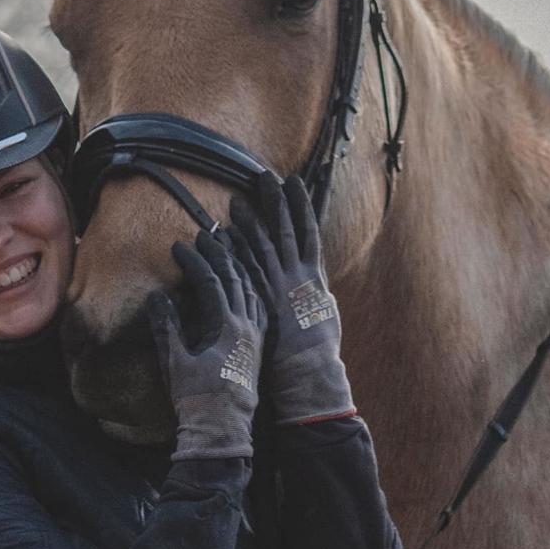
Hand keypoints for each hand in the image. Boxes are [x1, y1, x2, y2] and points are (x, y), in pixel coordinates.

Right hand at [148, 231, 266, 459]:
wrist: (223, 431)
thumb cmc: (197, 399)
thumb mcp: (175, 362)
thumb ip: (167, 327)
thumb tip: (157, 296)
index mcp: (228, 328)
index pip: (212, 282)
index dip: (195, 262)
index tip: (179, 246)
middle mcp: (248, 327)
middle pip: (237, 279)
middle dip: (220, 254)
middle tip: (205, 236)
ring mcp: (257, 336)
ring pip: (253, 289)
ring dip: (239, 266)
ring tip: (228, 248)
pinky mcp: (259, 345)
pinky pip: (259, 305)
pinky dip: (250, 287)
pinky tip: (245, 281)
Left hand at [228, 173, 354, 424]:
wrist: (309, 371)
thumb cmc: (316, 350)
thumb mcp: (323, 314)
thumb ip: (313, 293)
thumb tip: (310, 284)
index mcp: (314, 277)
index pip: (307, 231)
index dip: (299, 207)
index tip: (293, 184)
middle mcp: (298, 277)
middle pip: (286, 230)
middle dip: (275, 202)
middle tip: (264, 176)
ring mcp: (281, 288)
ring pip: (265, 245)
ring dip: (252, 220)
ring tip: (238, 199)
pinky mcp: (264, 300)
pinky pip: (249, 269)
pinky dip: (239, 250)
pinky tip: (226, 235)